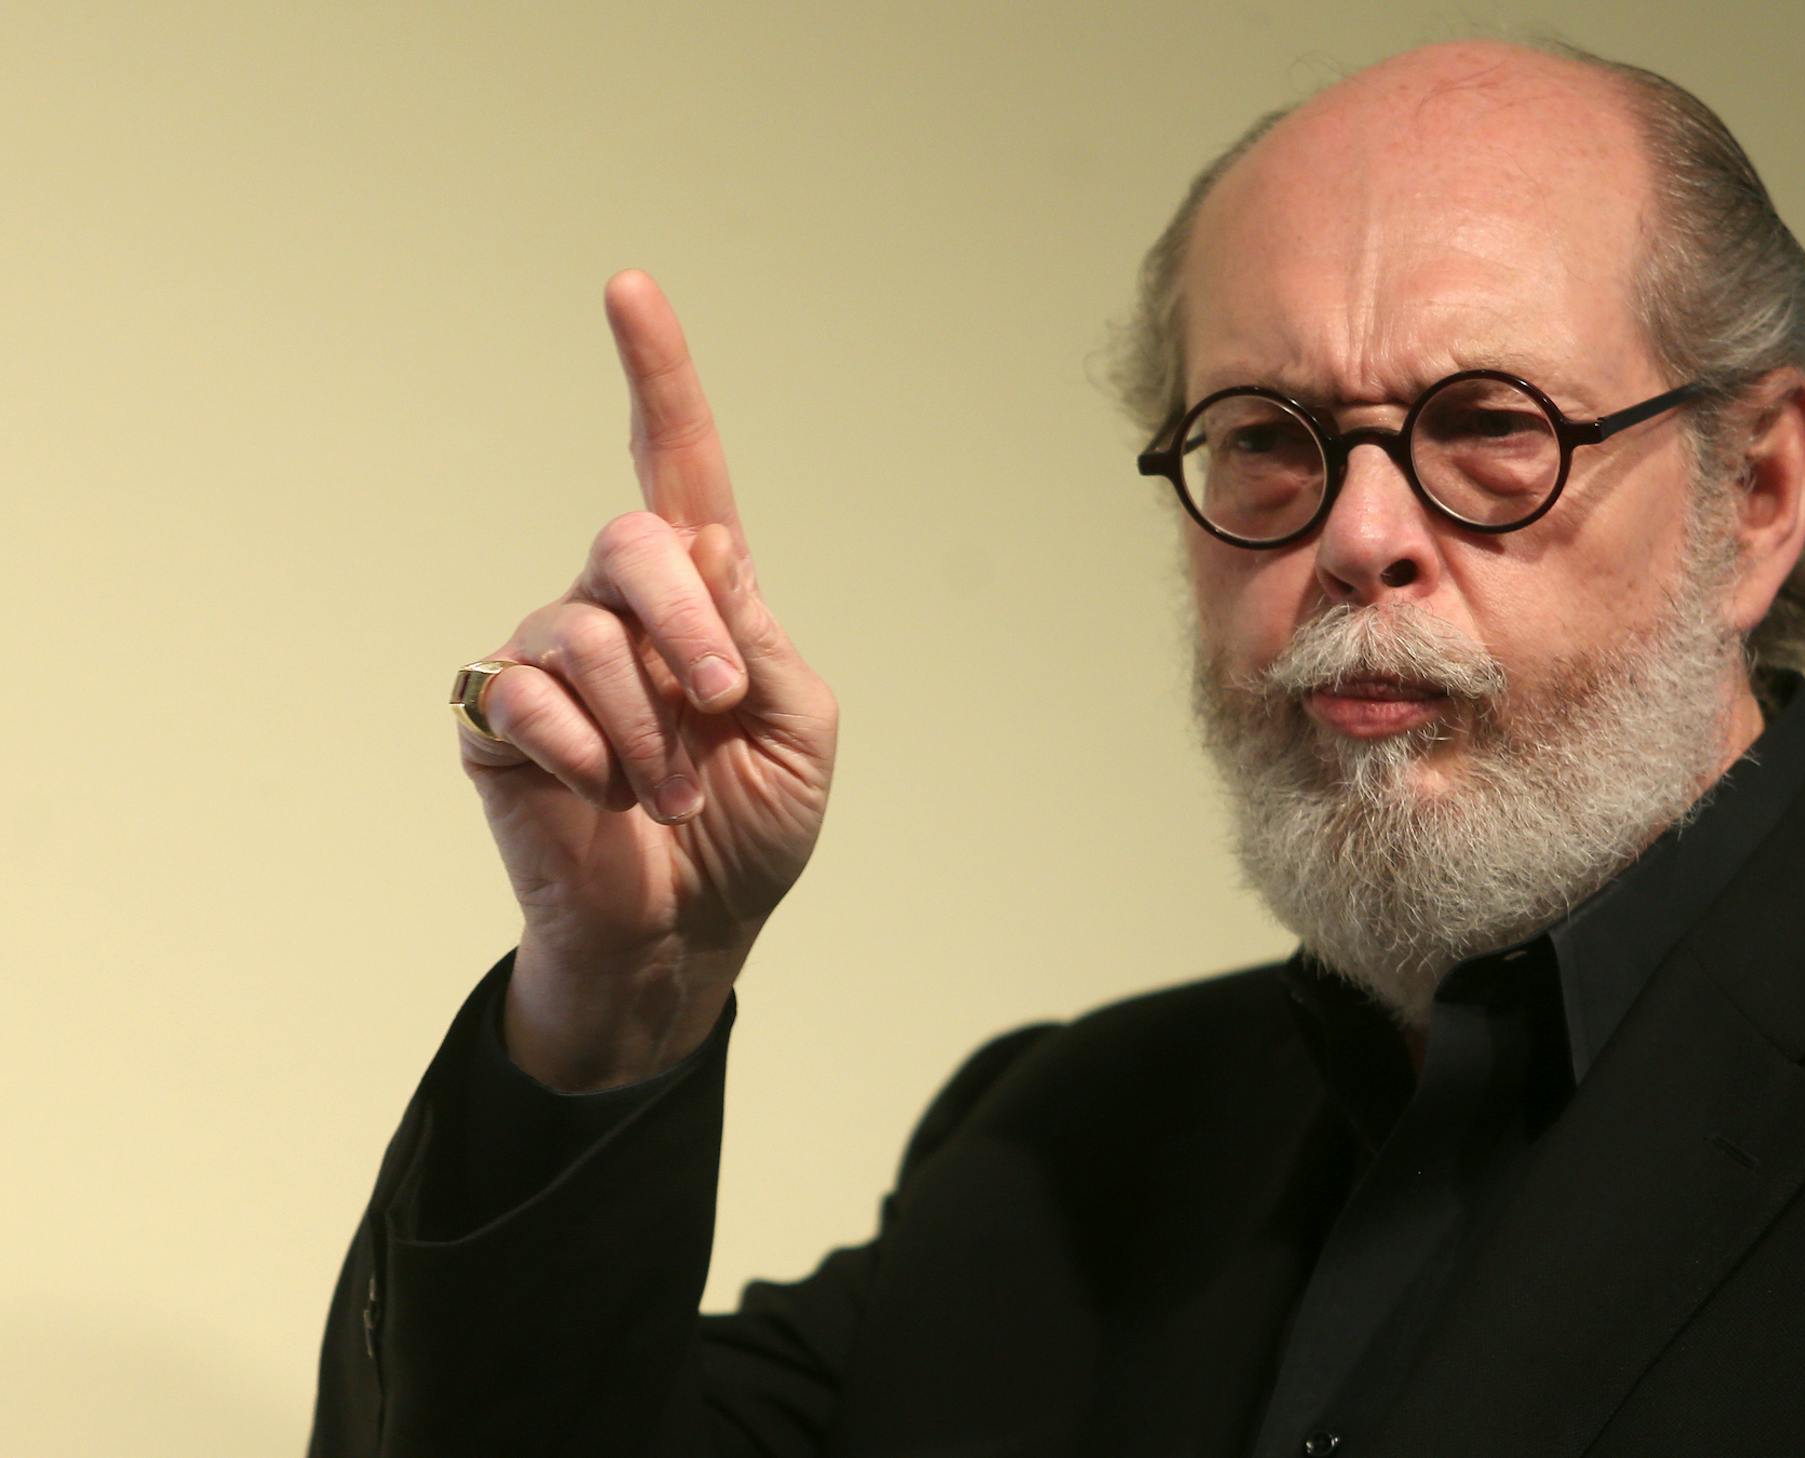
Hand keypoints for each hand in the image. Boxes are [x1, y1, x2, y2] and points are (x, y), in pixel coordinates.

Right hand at [456, 271, 837, 1089]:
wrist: (686, 934)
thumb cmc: (749, 829)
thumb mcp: (799, 729)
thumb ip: (762, 638)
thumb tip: (708, 547)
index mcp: (703, 598)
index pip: (674, 468)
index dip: (656, 378)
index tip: (627, 287)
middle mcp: (619, 608)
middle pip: (631, 542)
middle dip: (687, 622)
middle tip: (720, 702)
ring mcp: (549, 658)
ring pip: (586, 631)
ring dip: (646, 725)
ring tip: (667, 792)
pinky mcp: (495, 720)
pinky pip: (528, 696)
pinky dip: (585, 753)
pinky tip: (602, 794)